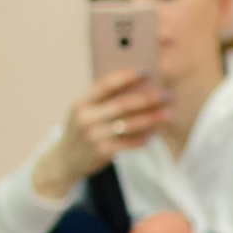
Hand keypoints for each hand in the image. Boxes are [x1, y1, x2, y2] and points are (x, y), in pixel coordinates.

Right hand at [31, 71, 170, 199]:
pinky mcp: (102, 152)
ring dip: (152, 118)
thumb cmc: (82, 130)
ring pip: (129, 124)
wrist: (64, 161)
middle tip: (166, 95)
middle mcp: (85, 118)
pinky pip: (129, 143)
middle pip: (121, 104)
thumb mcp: (84, 112)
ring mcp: (93, 136)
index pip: (105, 85)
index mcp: (81, 103)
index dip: (126, 77)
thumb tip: (137, 84)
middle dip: (147, 99)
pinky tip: (157, 132)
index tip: (146, 71)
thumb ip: (103, 99)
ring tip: (169, 113)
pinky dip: (145, 137)